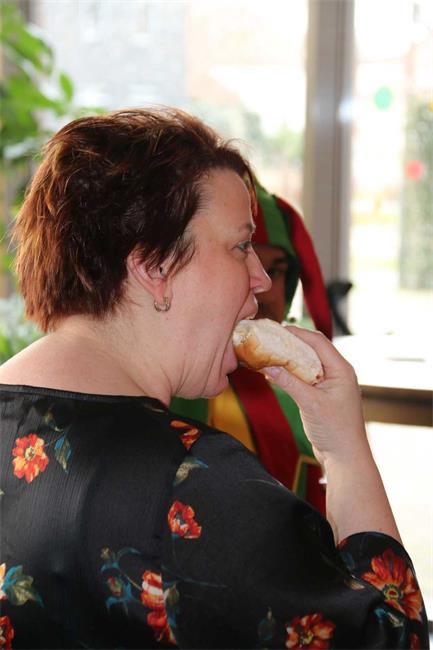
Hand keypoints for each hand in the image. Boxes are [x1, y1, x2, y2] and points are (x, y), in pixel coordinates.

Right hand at [263, 326, 367, 465]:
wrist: (345, 457)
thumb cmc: (335, 430)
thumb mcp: (309, 403)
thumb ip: (288, 382)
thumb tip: (267, 365)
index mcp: (341, 370)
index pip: (318, 341)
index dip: (297, 333)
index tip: (277, 329)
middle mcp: (338, 373)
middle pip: (313, 349)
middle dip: (292, 343)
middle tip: (270, 338)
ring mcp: (332, 384)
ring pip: (309, 362)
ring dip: (291, 358)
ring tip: (270, 353)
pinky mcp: (324, 394)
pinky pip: (307, 376)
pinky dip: (292, 372)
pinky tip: (278, 373)